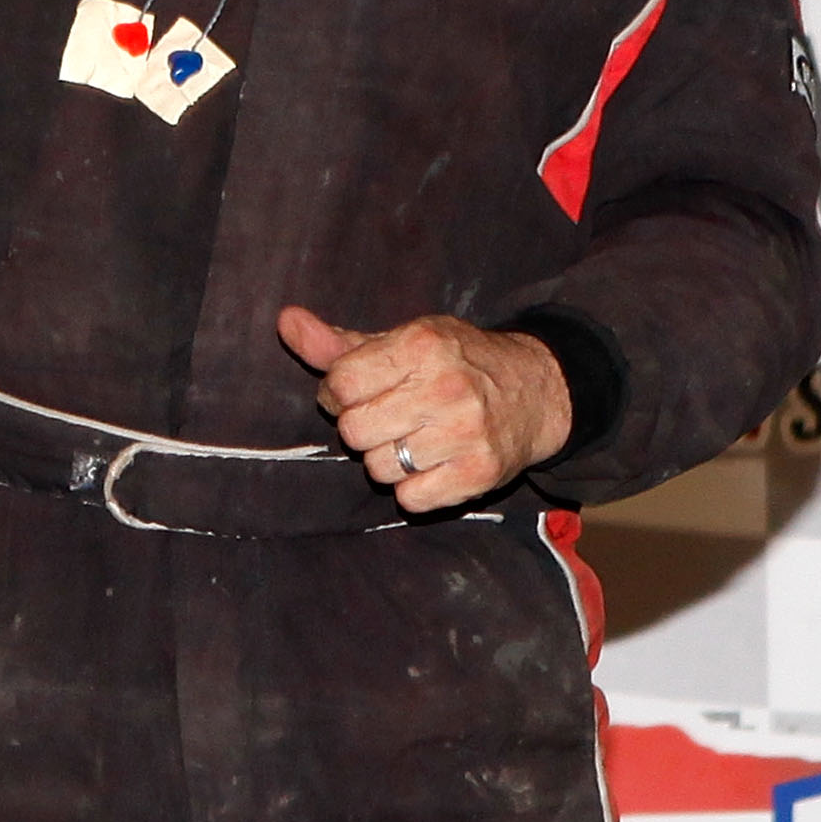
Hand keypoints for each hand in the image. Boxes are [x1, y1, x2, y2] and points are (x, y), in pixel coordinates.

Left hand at [278, 306, 572, 511]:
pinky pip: (409, 499)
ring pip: (378, 468)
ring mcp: (466, 433)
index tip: (357, 392)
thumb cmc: (453, 362)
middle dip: (360, 427)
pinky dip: (411, 488)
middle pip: (353, 430)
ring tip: (413, 438)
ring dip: (386, 459)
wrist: (535, 391)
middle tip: (386, 417)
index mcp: (422, 345)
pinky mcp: (479, 474)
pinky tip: (430, 463)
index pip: (340, 383)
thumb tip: (284, 322)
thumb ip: (336, 343)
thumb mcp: (400, 342)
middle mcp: (445, 387)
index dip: (337, 393)